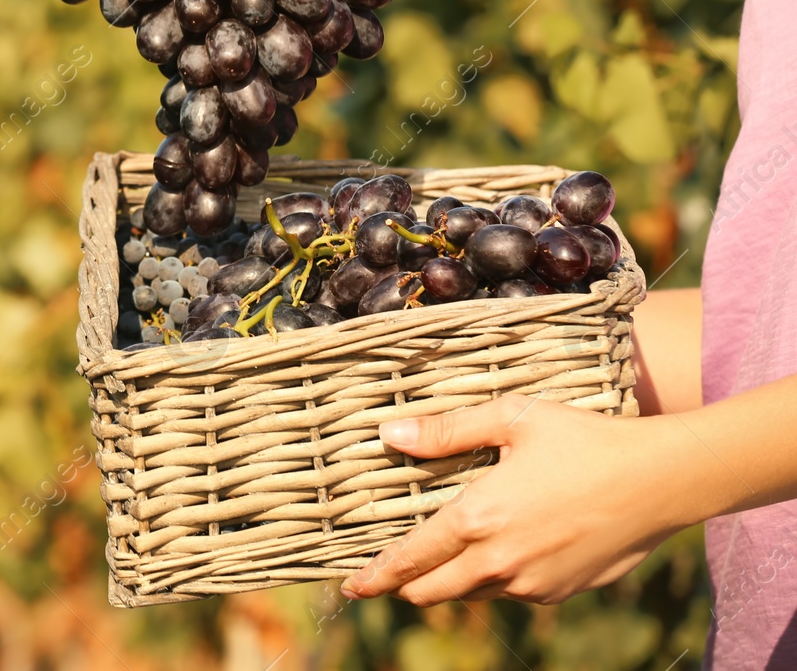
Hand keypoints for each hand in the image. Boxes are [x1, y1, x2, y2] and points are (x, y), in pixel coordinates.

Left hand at [340, 395, 691, 604]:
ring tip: (435, 561)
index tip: (351, 585)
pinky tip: (496, 552)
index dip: (377, 575)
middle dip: (402, 586)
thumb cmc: (584, 439)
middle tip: (382, 578)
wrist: (662, 480)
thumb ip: (446, 431)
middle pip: (431, 591)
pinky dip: (491, 579)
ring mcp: (531, 583)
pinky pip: (510, 592)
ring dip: (446, 583)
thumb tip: (389, 433)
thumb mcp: (512, 419)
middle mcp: (499, 561)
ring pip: (469, 594)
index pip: (411, 559)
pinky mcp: (559, 592)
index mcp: (478, 518)